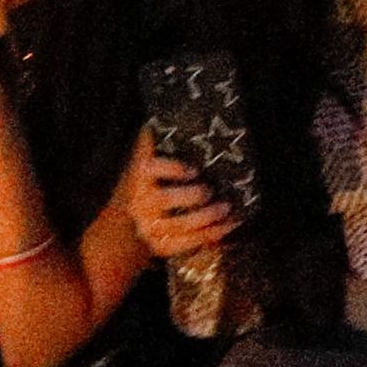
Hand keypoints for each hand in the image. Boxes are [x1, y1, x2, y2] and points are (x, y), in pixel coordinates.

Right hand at [118, 133, 241, 262]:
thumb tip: (161, 120)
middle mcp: (140, 204)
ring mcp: (150, 227)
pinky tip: (229, 225)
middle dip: (189, 196)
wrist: (138, 218)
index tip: (193, 170)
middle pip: (162, 200)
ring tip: (226, 207)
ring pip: (177, 225)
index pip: (148, 170)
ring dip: (205, 217)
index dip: (171, 169)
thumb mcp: (154, 159)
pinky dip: (211, 234)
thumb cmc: (156, 181)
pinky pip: (187, 244)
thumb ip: (156, 143)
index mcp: (139, 178)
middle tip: (210, 190)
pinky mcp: (161, 246)